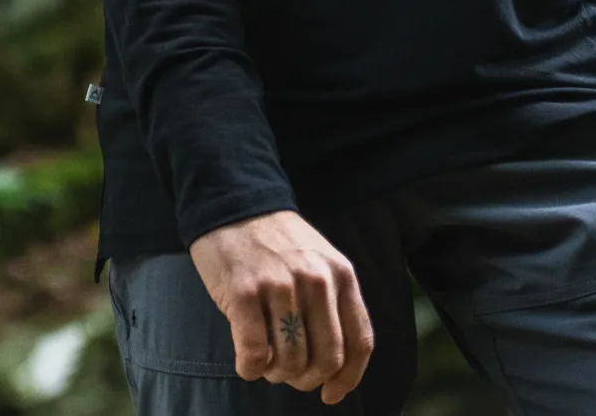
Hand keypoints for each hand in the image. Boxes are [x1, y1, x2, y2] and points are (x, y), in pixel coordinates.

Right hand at [189, 210, 373, 404]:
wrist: (235, 202)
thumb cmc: (278, 242)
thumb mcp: (321, 261)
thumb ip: (334, 302)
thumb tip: (337, 367)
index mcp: (341, 274)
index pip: (360, 342)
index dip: (349, 379)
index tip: (331, 393)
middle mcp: (316, 281)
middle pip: (326, 359)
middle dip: (306, 379)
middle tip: (288, 373)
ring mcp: (280, 286)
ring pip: (290, 362)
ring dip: (275, 373)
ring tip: (265, 358)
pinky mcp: (244, 292)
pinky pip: (254, 355)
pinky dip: (250, 369)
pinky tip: (246, 359)